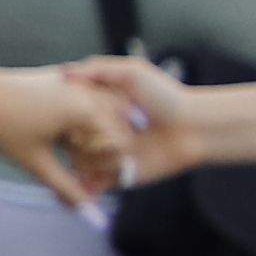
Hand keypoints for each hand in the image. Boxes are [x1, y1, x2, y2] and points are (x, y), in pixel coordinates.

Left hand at [0, 60, 138, 206]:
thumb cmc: (2, 128)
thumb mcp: (37, 163)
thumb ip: (69, 189)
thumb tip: (91, 216)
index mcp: (85, 110)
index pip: (121, 144)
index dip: (111, 170)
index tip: (92, 183)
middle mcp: (86, 90)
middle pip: (119, 127)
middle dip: (107, 153)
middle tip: (88, 175)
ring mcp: (76, 81)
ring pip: (106, 112)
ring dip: (99, 136)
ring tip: (77, 155)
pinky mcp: (63, 79)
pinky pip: (88, 101)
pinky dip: (87, 121)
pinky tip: (71, 138)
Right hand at [61, 53, 202, 183]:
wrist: (192, 129)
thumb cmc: (164, 96)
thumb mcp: (132, 72)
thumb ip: (97, 69)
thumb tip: (63, 73)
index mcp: (94, 107)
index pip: (66, 113)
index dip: (76, 112)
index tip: (97, 109)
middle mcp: (96, 131)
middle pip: (69, 140)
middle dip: (85, 139)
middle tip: (115, 133)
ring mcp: (105, 155)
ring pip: (79, 163)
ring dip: (96, 159)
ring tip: (126, 151)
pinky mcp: (116, 177)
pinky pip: (92, 185)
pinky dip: (90, 185)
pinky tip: (109, 172)